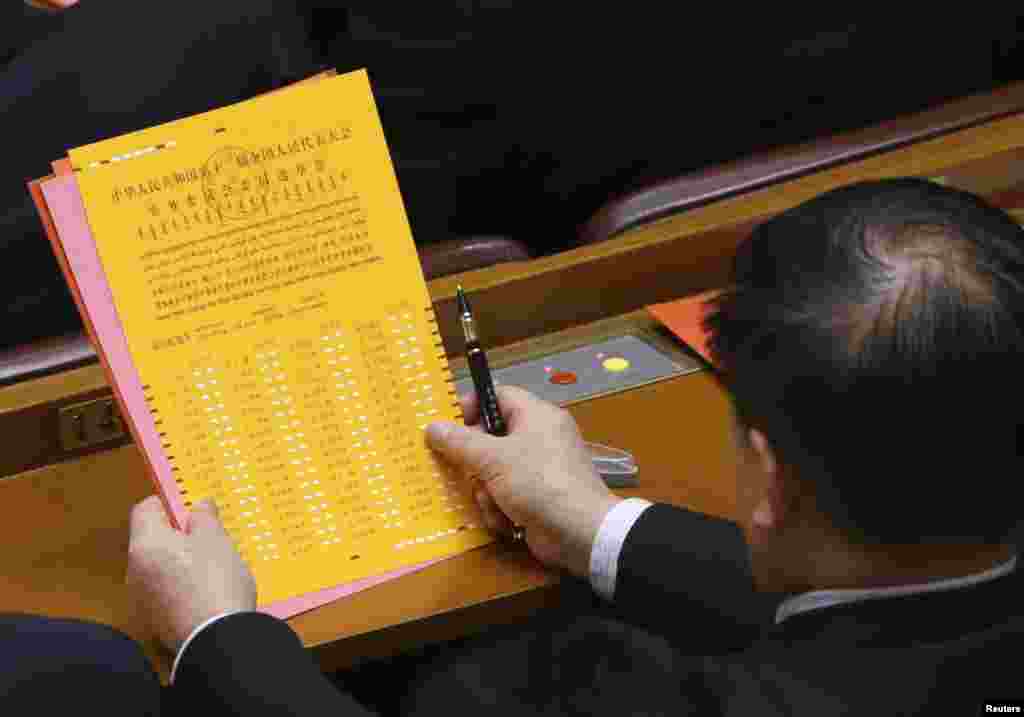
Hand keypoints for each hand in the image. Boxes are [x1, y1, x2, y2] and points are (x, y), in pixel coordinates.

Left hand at [126, 496, 256, 653]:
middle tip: (209, 538)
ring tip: (211, 567)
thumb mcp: (217, 541)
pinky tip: (205, 592)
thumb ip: (204, 518)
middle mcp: (135, 570)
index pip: (144, 509)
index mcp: (146, 544)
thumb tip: (199, 505)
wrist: (215, 640)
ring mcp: (141, 598)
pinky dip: (180, 586)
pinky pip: (164, 592)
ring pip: (158, 567)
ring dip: (179, 562)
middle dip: (177, 535)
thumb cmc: (215, 580)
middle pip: (151, 540)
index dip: (167, 504)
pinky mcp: (153, 621)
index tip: (193, 510)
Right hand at [426, 385, 620, 577]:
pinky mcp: (537, 498)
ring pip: (493, 471)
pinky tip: (506, 521)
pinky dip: (501, 508)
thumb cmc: (538, 483)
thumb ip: (460, 442)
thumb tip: (432, 427)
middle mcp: (539, 437)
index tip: (448, 425)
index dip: (472, 406)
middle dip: (475, 462)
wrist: (580, 533)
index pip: (498, 395)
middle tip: (466, 472)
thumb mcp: (493, 459)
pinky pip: (505, 494)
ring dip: (486, 491)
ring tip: (492, 503)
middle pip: (490, 438)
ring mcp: (539, 469)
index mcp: (536, 416)